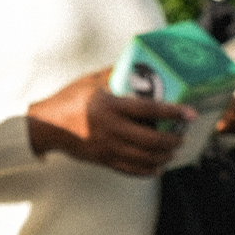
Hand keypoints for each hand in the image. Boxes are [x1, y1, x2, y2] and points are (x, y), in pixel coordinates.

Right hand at [28, 68, 187, 176]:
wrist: (44, 126)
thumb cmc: (67, 100)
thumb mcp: (89, 82)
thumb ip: (112, 74)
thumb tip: (135, 64)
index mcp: (109, 106)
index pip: (149, 110)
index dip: (172, 112)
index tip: (190, 113)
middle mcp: (110, 129)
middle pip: (151, 140)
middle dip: (172, 140)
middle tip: (181, 136)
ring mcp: (107, 147)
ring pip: (145, 158)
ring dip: (164, 156)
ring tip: (172, 151)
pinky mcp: (103, 160)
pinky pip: (131, 170)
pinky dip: (147, 171)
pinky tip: (157, 167)